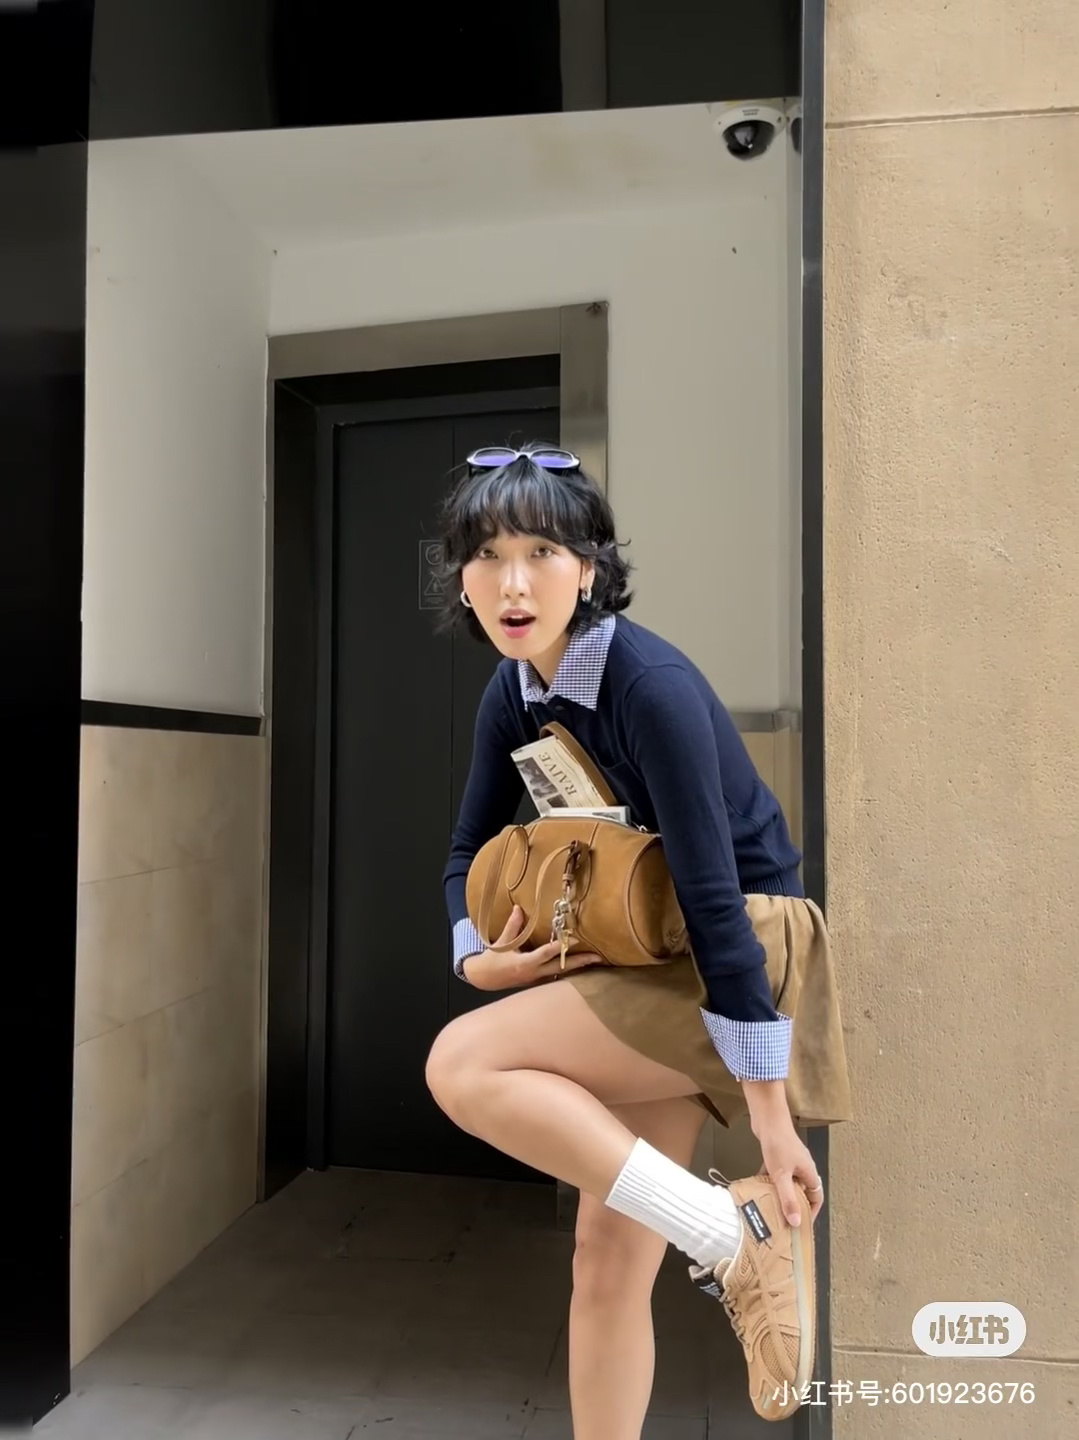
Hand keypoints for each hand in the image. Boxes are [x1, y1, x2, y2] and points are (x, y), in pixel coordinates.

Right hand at [462, 906, 600, 991]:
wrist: (485, 979)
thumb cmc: (493, 960)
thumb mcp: (502, 942)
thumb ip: (513, 926)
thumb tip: (519, 908)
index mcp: (524, 963)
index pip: (545, 954)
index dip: (560, 947)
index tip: (575, 938)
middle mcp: (534, 973)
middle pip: (560, 967)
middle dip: (579, 962)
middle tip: (596, 957)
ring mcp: (536, 980)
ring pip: (561, 974)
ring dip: (577, 968)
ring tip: (594, 961)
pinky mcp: (537, 982)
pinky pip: (556, 977)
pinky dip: (568, 972)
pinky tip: (580, 967)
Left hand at [754, 1117, 824, 1226]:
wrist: (768, 1118)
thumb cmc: (778, 1144)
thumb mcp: (782, 1176)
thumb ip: (788, 1199)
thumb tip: (795, 1222)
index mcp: (809, 1173)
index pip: (816, 1197)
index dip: (811, 1212)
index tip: (800, 1224)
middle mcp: (803, 1167)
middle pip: (801, 1191)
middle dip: (793, 1205)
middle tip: (782, 1219)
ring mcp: (790, 1161)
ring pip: (787, 1183)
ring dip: (779, 1193)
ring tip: (768, 1207)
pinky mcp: (778, 1155)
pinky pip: (777, 1173)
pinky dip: (769, 1180)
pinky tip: (758, 1188)